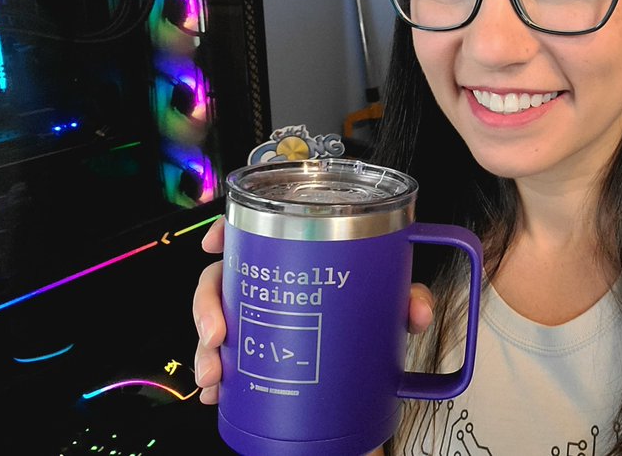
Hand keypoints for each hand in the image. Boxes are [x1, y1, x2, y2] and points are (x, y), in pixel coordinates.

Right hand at [192, 217, 436, 403]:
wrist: (374, 356)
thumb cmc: (376, 308)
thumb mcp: (392, 299)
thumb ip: (408, 300)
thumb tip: (417, 311)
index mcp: (298, 255)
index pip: (256, 230)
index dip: (227, 229)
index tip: (213, 243)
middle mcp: (272, 280)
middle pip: (222, 277)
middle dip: (207, 306)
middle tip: (218, 335)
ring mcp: (260, 313)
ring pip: (217, 319)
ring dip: (205, 348)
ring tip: (215, 375)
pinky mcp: (258, 346)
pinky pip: (225, 354)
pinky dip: (216, 374)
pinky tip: (215, 392)